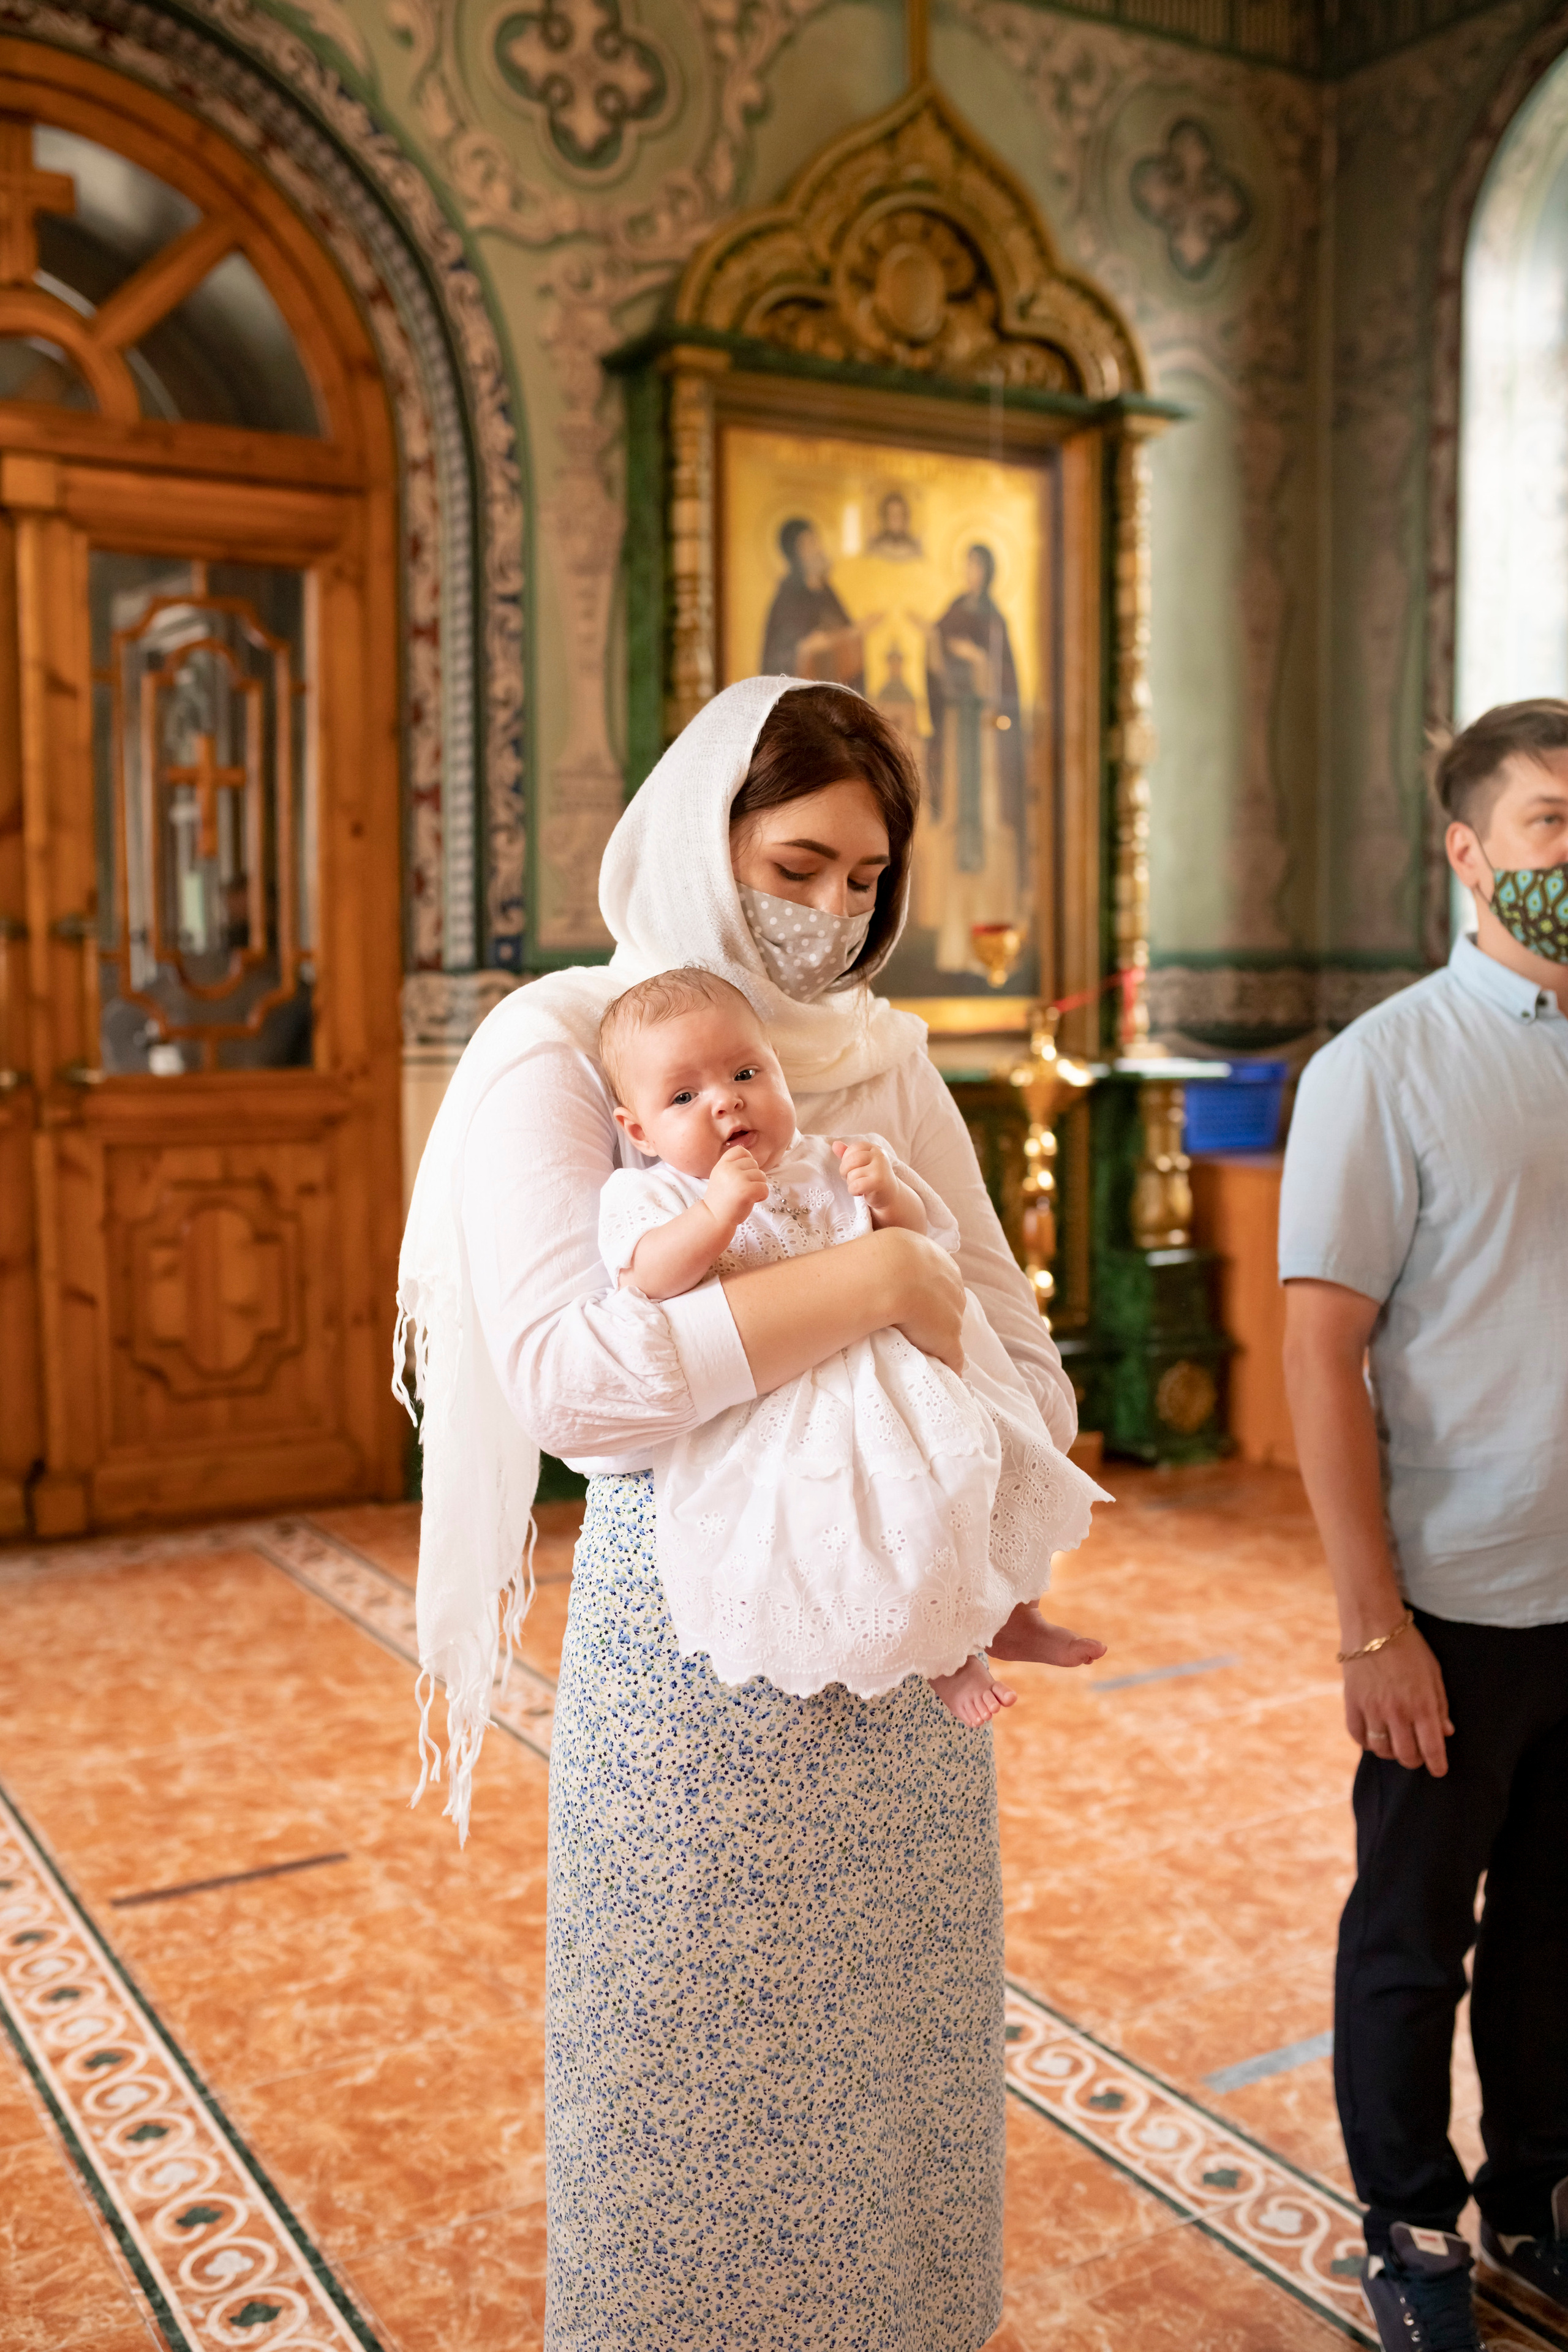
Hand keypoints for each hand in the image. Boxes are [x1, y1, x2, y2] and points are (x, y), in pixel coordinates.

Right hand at [706, 1144, 768, 1233]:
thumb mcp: (722, 1176)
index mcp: (722, 1164)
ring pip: (762, 1175)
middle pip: (754, 1163)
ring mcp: (738, 1179)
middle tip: (742, 1189)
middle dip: (753, 1176)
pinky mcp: (747, 1190)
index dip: (747, 1161)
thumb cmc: (722, 1199)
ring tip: (746, 1196)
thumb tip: (752, 1158)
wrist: (714, 1219)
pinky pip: (765, 1188)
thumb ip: (733, 1166)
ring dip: (758, 1186)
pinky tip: (751, 1201)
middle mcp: (729, 1169)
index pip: (741, 1150)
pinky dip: (762, 1196)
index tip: (742, 1174)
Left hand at [833, 1137, 896, 1217]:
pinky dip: (853, 1191)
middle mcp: (879, 1156)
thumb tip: (835, 1145)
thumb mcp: (862, 1163)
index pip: (853, 1148)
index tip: (852, 1168)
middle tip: (851, 1178)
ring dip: (850, 1183)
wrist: (890, 1195)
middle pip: (851, 1160)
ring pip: (852, 1174)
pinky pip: (855, 1185)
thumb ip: (849, 1154)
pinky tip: (861, 1192)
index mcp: (875, 1149)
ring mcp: (880, 1169)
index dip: (847, 1159)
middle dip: (844, 1171)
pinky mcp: (877, 1183)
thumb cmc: (873, 1178)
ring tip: (859, 1186)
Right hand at [880, 1228, 964, 1372]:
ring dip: (936, 1342)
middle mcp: (954, 1287)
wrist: (889, 1273)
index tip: (911, 1304)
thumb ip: (891, 1258)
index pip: (940, 1283)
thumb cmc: (879, 1256)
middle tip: (913, 1328)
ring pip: (949, 1332)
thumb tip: (872, 1252)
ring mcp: (953, 1315)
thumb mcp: (890, 1247)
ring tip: (918, 1352)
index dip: (926, 1295)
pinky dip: (947, 1368)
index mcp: (942, 1263)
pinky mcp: (948, 1341)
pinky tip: (941, 1378)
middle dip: (935, 1317)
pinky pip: (953, 1360)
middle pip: (949, 1306)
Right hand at [1343, 1626, 1452, 1775]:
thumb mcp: (1434, 1673)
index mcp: (1422, 1704)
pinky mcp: (1352, 1703)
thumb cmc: (1409, 1647)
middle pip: (1406, 1755)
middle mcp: (1397, 1711)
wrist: (1373, 1625)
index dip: (1437, 1764)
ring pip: (1382, 1750)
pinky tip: (1374, 1736)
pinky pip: (1358, 1736)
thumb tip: (1446, 1732)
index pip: (1432, 1748)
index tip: (1439, 1770)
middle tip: (1417, 1754)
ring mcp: (1372, 1709)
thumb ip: (1440, 1705)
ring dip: (1391, 1752)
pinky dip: (1367, 1742)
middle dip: (1415, 1760)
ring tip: (1395, 1743)